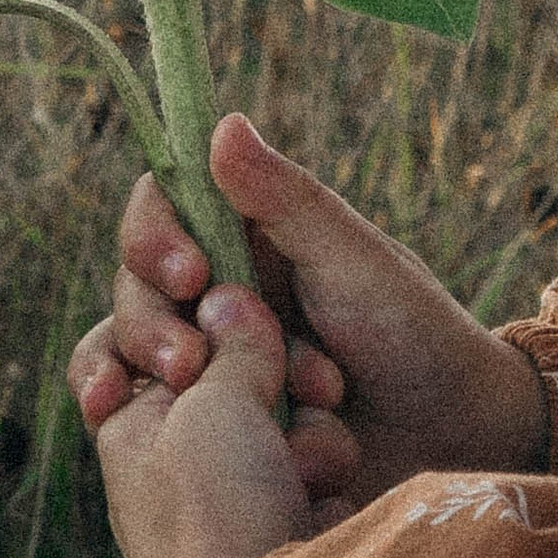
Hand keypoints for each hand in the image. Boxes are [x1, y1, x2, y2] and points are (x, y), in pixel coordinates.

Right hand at [69, 112, 547, 517]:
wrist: (446, 434)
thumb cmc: (411, 328)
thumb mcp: (352, 258)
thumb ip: (285, 199)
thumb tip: (223, 122)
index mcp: (249, 235)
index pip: (166, 208)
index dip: (156, 235)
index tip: (192, 274)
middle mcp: (219, 289)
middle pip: (138, 282)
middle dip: (153, 320)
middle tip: (191, 362)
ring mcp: (208, 354)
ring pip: (132, 345)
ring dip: (156, 366)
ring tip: (199, 396)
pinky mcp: (202, 419)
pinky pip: (141, 410)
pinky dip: (123, 412)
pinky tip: (111, 421)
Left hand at [91, 282, 313, 557]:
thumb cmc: (215, 516)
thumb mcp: (209, 406)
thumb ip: (230, 339)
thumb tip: (231, 299)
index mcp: (128, 429)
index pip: (133, 341)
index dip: (170, 321)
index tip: (197, 334)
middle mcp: (176, 457)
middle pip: (230, 367)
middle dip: (267, 372)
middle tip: (287, 388)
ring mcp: (237, 490)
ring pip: (284, 406)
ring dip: (307, 425)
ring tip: (312, 465)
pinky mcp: (293, 515)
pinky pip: (318, 453)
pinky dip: (326, 468)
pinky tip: (328, 498)